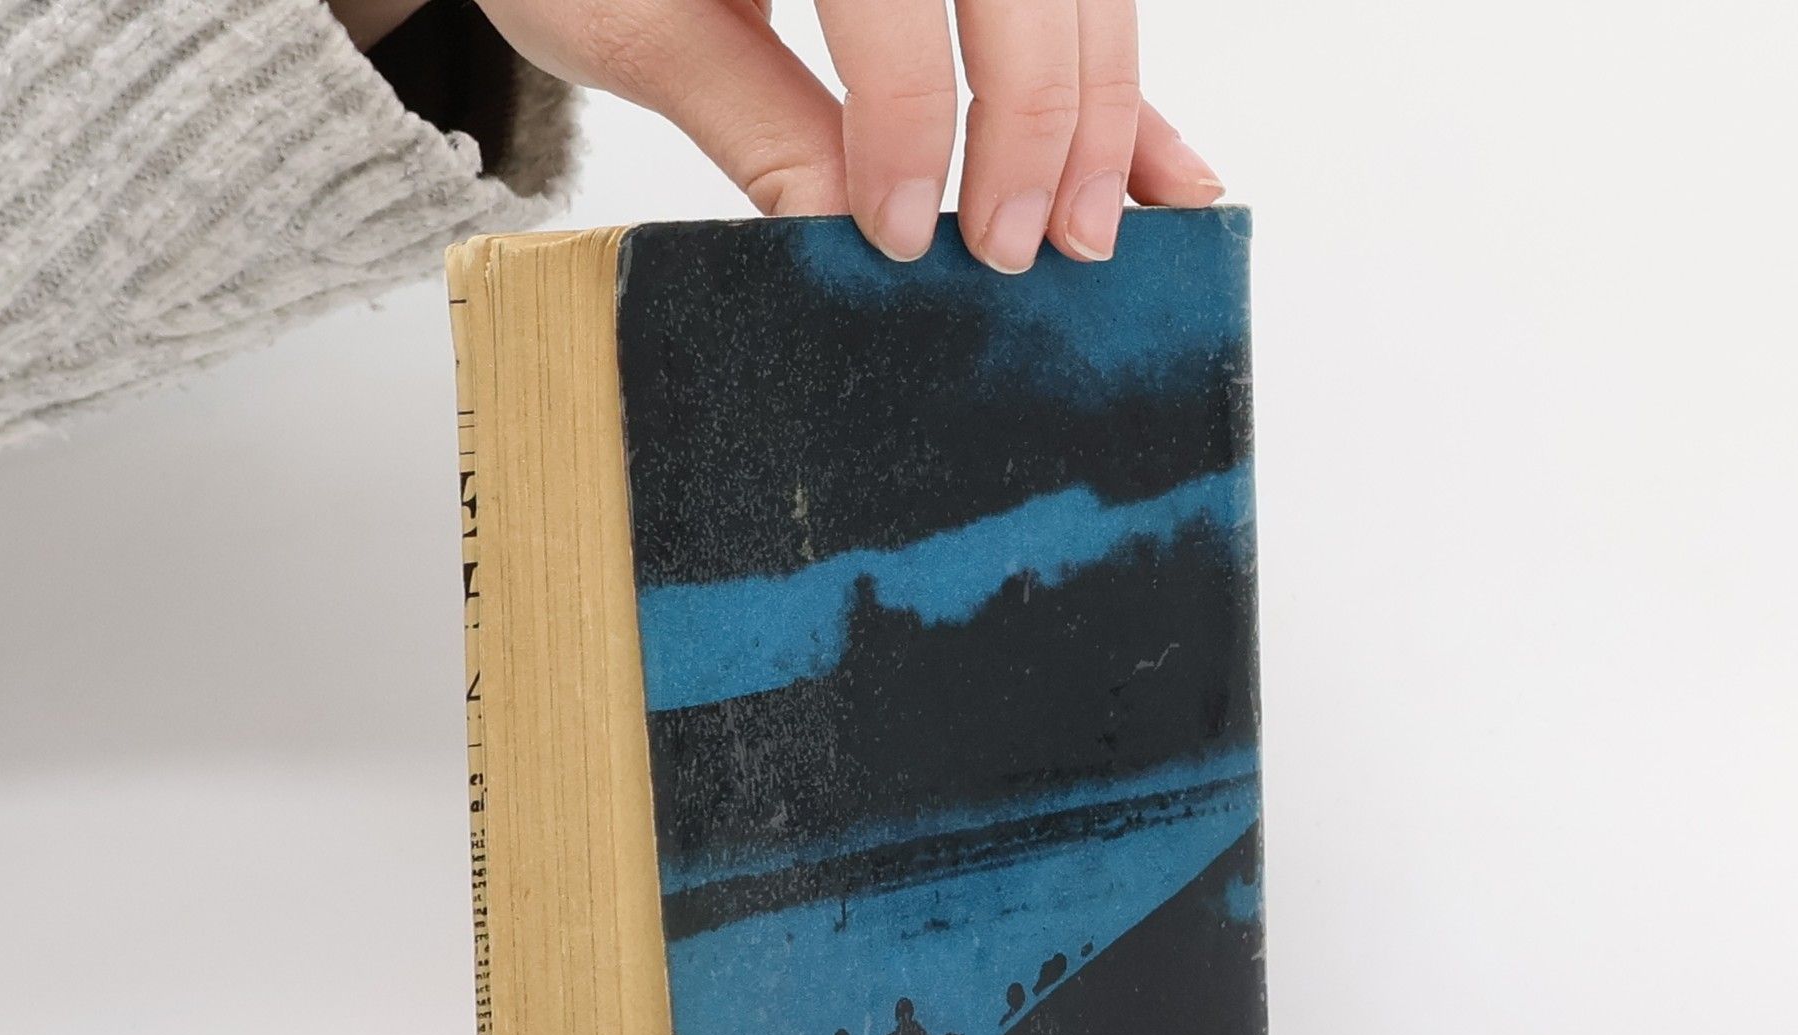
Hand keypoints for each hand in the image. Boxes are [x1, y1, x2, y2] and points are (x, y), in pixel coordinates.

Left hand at [472, 0, 1222, 271]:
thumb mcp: (634, 20)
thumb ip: (754, 119)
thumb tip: (856, 238)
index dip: (910, 121)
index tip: (905, 235)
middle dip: (1035, 120)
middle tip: (1019, 249)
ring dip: (1103, 106)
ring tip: (1102, 229)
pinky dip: (1112, 74)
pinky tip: (1162, 163)